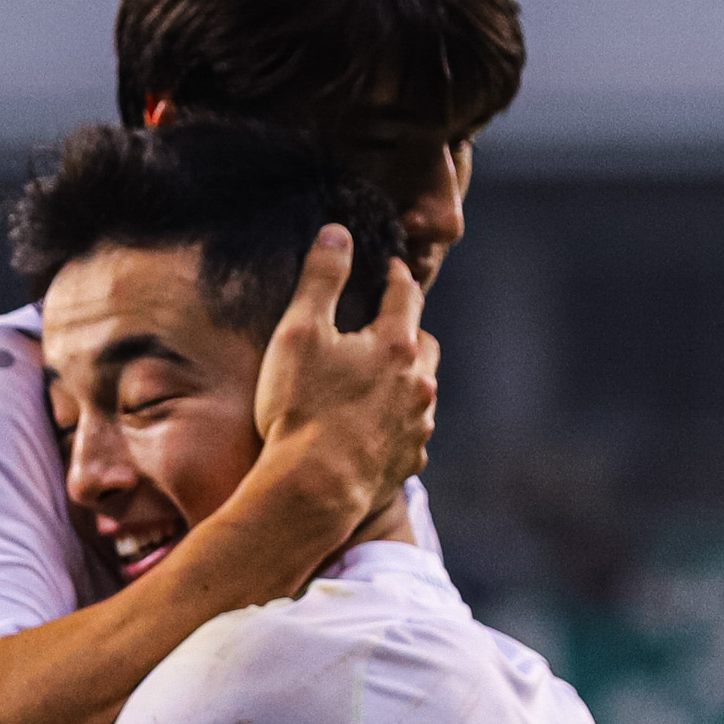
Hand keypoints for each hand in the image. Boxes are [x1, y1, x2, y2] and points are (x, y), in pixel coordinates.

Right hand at [252, 224, 438, 526]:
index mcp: (395, 344)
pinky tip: (372, 428)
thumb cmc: (301, 409)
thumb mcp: (300, 332)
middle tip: (382, 328)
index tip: (388, 267)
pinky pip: (411, 433)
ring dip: (404, 379)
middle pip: (423, 342)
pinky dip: (396, 423)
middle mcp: (417, 383)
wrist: (312, 490)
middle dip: (406, 329)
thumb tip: (337, 233)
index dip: (395, 275)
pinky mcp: (408, 462)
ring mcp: (417, 426)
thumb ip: (321, 278)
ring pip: (421, 389)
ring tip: (374, 380)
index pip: (405, 293)